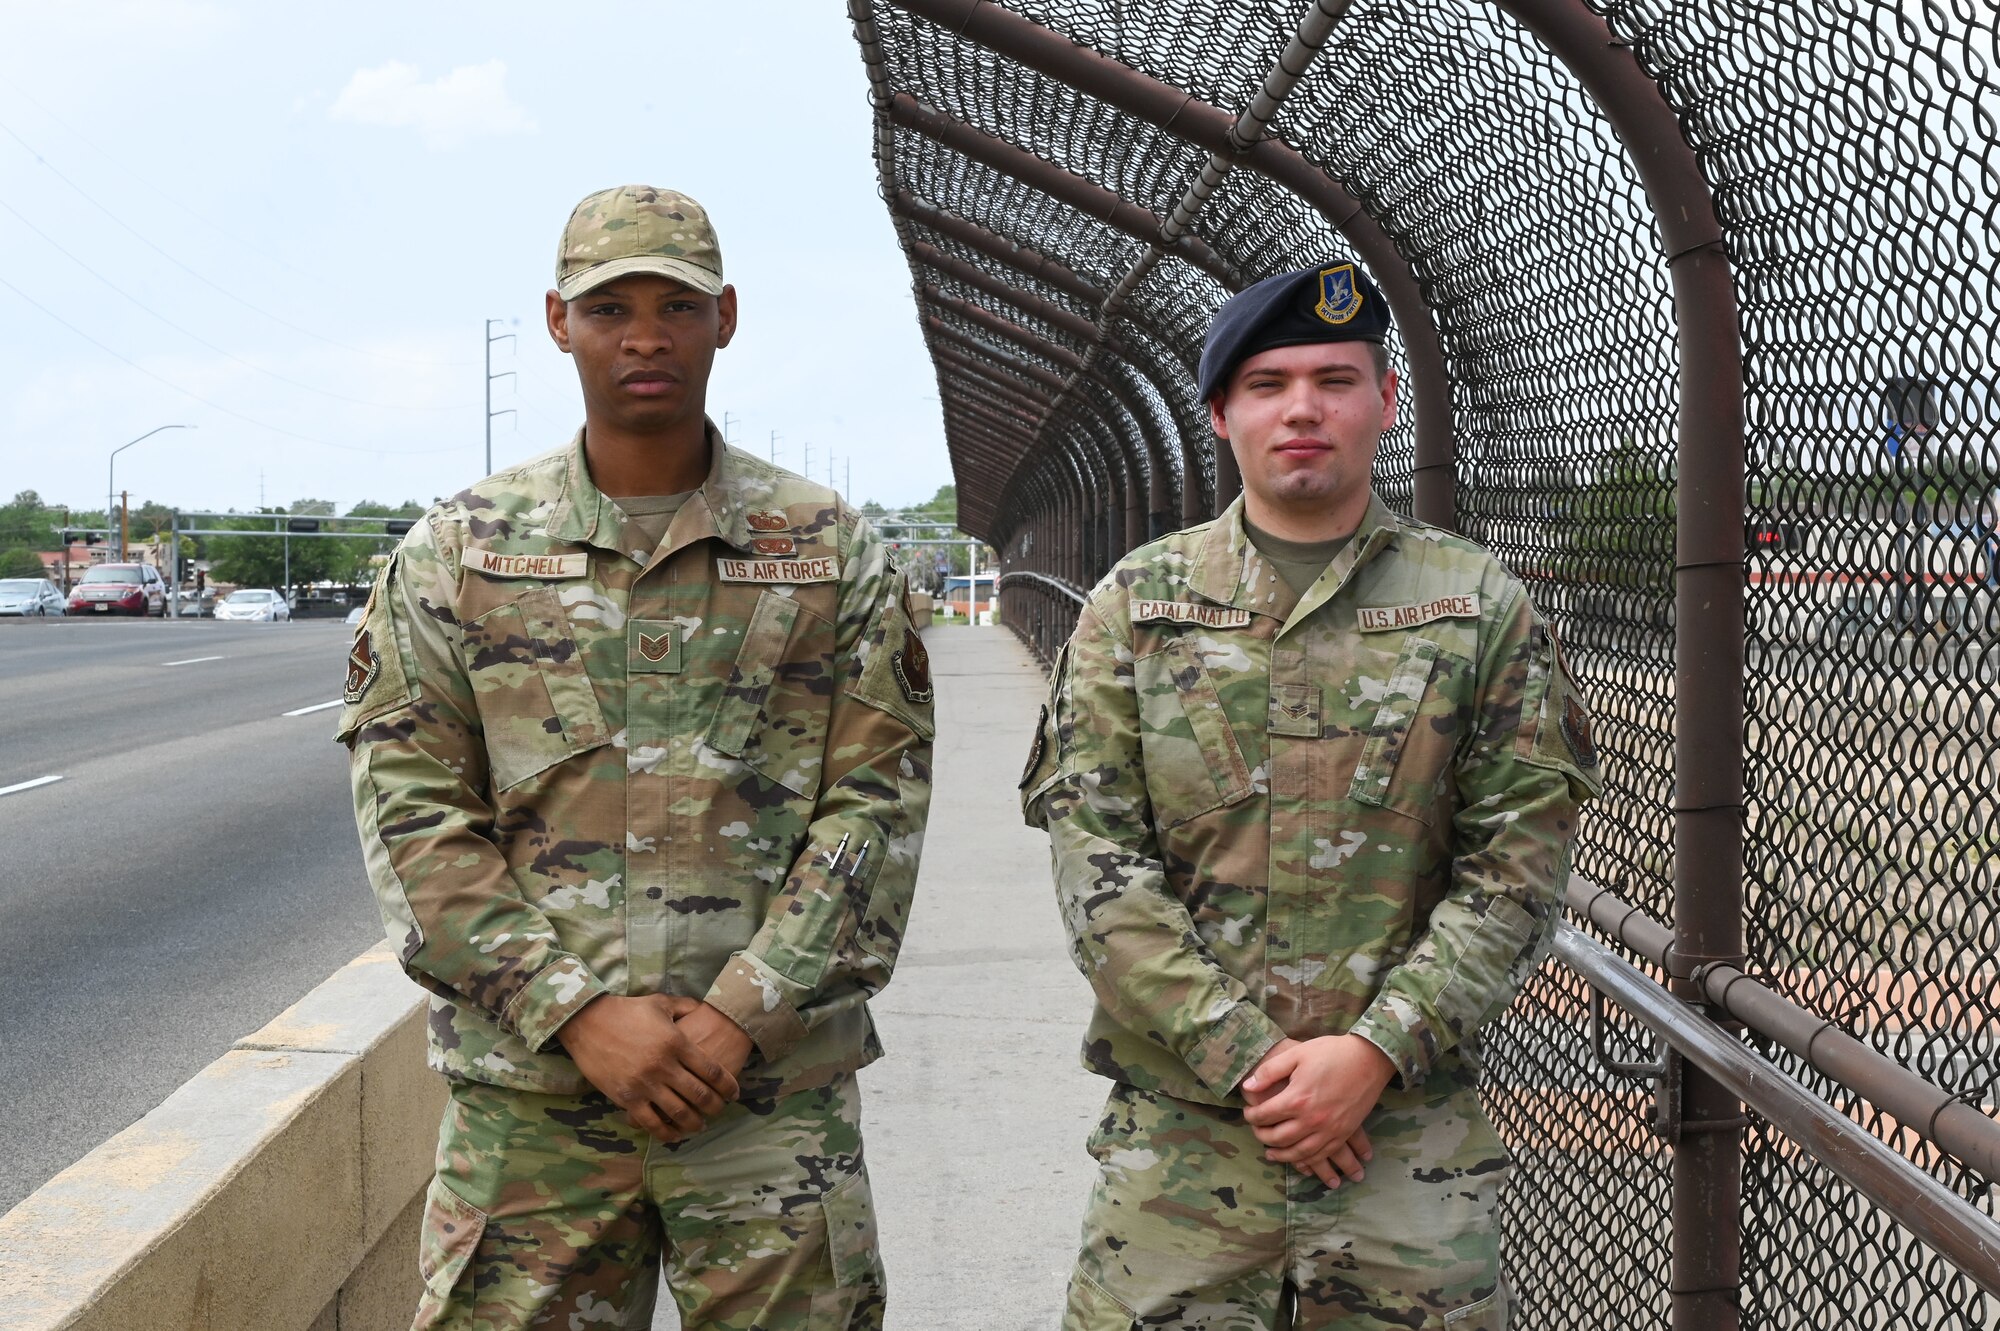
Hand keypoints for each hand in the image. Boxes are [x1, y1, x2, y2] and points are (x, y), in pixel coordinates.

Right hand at [557, 994, 740, 1141]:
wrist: (588, 1022)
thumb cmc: (626, 1010)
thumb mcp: (660, 1003)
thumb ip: (686, 1007)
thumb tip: (705, 1008)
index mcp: (676, 1042)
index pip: (711, 1070)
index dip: (727, 1085)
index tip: (735, 1093)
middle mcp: (664, 1066)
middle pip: (699, 1094)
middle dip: (715, 1107)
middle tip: (720, 1111)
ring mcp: (645, 1084)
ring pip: (678, 1112)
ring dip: (694, 1123)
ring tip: (700, 1126)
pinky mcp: (627, 1098)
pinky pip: (651, 1122)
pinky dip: (666, 1133)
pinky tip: (674, 1135)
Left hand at [1241, 1035, 1395, 1185]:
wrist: (1369, 1059)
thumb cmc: (1331, 1053)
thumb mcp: (1297, 1054)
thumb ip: (1270, 1072)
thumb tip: (1247, 1087)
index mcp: (1297, 1098)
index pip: (1265, 1115)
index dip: (1252, 1116)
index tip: (1248, 1113)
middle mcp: (1312, 1119)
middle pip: (1279, 1138)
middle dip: (1262, 1137)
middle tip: (1256, 1131)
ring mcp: (1329, 1130)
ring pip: (1299, 1153)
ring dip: (1282, 1155)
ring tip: (1271, 1153)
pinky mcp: (1343, 1133)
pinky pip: (1322, 1154)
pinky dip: (1307, 1161)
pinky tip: (1299, 1160)